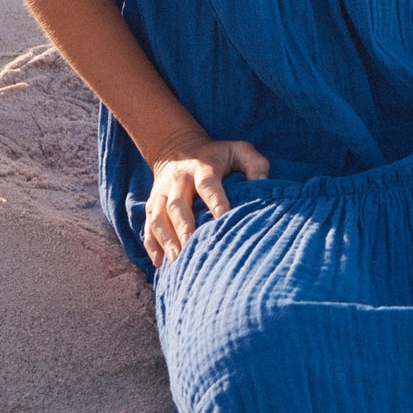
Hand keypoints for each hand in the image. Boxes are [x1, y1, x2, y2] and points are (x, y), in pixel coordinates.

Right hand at [143, 133, 269, 266]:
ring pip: (159, 217)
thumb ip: (255, 164)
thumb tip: (263, 185)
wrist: (178, 148)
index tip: (222, 218)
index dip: (215, 200)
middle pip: (177, 204)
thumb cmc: (218, 156)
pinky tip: (160, 264)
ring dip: (165, 239)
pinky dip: (152, 245)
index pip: (208, 184)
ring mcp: (161, 192)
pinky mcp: (152, 204)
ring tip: (175, 260)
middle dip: (183, 226)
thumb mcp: (239, 150)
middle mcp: (178, 180)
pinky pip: (148, 226)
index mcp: (202, 167)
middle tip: (191, 246)